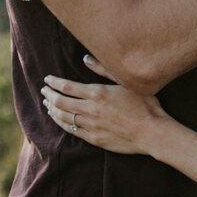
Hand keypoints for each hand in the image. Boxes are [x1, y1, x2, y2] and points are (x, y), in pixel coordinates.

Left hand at [41, 70, 168, 155]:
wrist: (151, 131)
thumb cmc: (144, 104)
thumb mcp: (127, 82)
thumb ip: (105, 70)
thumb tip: (86, 58)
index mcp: (98, 93)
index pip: (67, 87)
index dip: (54, 83)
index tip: (47, 80)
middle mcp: (90, 109)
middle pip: (60, 102)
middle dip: (49, 95)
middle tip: (44, 91)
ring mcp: (90, 125)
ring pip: (63, 117)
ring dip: (52, 109)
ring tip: (48, 104)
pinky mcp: (93, 138)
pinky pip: (71, 130)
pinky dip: (61, 123)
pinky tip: (59, 119)